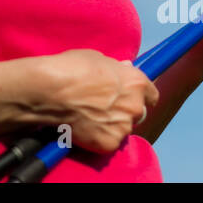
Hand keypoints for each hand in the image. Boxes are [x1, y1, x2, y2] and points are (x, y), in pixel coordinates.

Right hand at [42, 49, 159, 153]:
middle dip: (125, 111)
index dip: (139, 95)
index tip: (129, 96)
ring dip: (111, 125)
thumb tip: (123, 70)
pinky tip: (83, 129)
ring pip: (122, 129)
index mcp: (136, 83)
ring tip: (89, 119)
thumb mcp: (98, 58)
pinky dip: (98, 138)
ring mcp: (123, 127)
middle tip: (104, 108)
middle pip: (137, 113)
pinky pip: (108, 142)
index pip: (151, 95)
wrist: (51, 90)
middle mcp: (135, 107)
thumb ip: (115, 70)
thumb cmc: (72, 68)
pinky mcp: (109, 144)